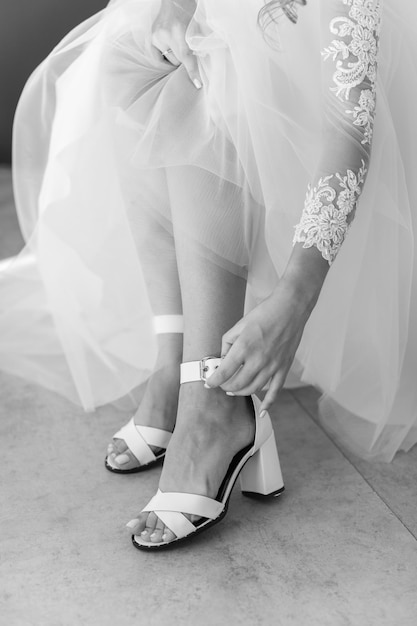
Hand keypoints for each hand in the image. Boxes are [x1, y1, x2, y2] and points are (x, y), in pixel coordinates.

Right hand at [152, 0, 201, 88]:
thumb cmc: (188, 11)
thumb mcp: (196, 27)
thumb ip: (196, 45)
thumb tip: (197, 66)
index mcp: (178, 31)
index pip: (186, 58)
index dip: (193, 72)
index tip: (197, 85)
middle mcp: (165, 35)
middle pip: (176, 61)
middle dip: (182, 61)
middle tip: (186, 53)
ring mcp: (156, 36)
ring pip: (167, 60)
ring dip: (173, 58)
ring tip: (176, 48)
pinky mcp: (150, 37)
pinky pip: (156, 57)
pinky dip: (163, 59)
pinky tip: (167, 53)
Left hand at [205, 271, 322, 414]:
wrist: (290, 309)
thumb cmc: (263, 314)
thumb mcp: (238, 325)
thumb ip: (227, 344)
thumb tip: (222, 360)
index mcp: (244, 347)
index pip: (224, 372)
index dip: (213, 381)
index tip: (208, 383)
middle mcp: (258, 359)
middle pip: (237, 384)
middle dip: (225, 386)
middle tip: (221, 383)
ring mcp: (272, 365)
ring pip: (253, 389)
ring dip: (240, 392)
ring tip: (234, 389)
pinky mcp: (284, 367)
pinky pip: (275, 390)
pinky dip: (268, 403)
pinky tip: (262, 412)